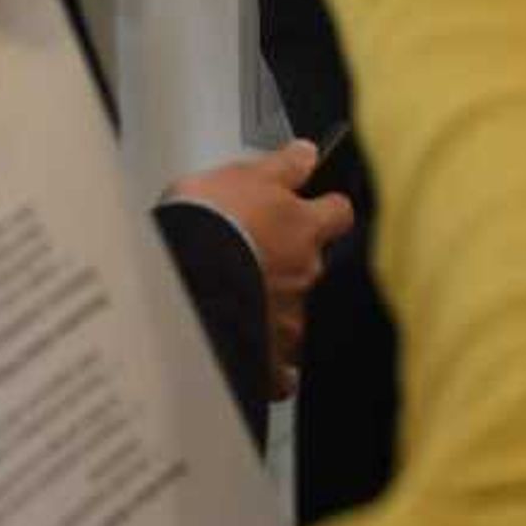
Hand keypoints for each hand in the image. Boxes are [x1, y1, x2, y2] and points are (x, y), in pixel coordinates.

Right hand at [170, 139, 353, 401]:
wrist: (185, 277)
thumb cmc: (211, 224)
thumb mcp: (244, 176)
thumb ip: (282, 167)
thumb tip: (308, 153)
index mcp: (303, 229)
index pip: (339, 213)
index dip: (328, 209)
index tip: (318, 207)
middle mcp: (306, 275)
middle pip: (317, 269)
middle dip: (295, 265)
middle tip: (261, 258)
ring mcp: (289, 318)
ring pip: (299, 318)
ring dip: (281, 313)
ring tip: (249, 310)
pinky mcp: (268, 357)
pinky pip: (280, 373)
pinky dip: (273, 371)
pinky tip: (258, 363)